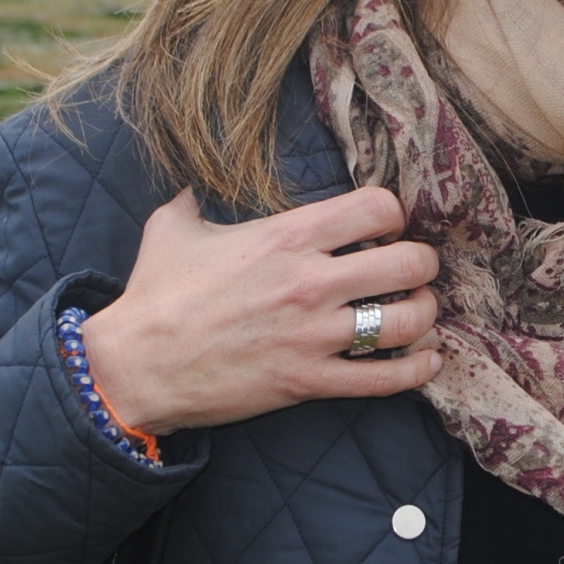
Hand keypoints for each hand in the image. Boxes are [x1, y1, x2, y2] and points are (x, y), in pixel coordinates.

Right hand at [82, 186, 442, 436]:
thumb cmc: (155, 295)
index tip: (383, 227)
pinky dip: (417, 370)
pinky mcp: (310, 382)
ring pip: (407, 321)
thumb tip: (190, 181)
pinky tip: (427, 360)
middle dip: (421, 264)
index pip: (378, 206)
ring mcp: (314, 335)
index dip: (392, 214)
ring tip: (418, 311)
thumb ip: (195, 199)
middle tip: (413, 270)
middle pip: (408, 263)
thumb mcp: (173, 227)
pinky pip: (386, 379)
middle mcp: (309, 282)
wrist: (136, 365)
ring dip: (424, 314)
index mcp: (286, 236)